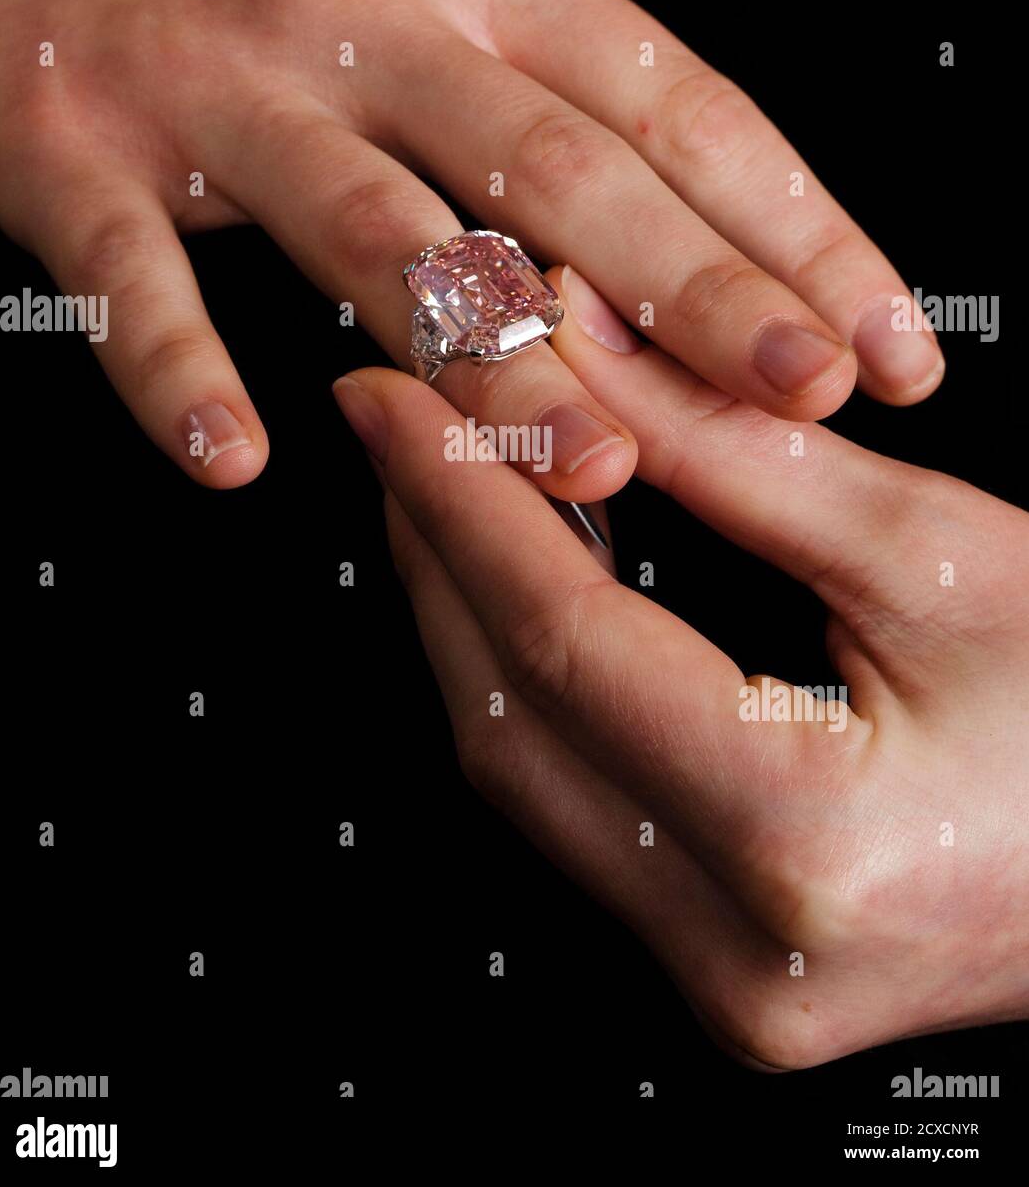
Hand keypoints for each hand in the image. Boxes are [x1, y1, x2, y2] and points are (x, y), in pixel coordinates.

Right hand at [0, 0, 941, 496]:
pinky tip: (241, 459)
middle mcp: (365, 13)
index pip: (675, 104)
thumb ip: (545, 75)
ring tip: (589, 464)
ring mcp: (216, 83)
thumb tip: (686, 226)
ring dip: (489, 359)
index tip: (881, 330)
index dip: (794, 226)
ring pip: (378, 234)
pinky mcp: (69, 146)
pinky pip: (136, 279)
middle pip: (561, 172)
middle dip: (699, 295)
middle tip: (804, 394)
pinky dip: (182, 375)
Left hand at [331, 326, 1027, 1068]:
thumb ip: (737, 453)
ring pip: (532, 778)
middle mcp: (748, 954)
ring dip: (480, 622)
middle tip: (413, 429)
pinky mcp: (730, 970)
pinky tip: (539, 598)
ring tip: (461, 492)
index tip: (399, 401)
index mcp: (811, 847)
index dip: (465, 501)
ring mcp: (731, 984)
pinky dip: (545, 693)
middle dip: (445, 555)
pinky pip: (583, 817)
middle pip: (515, 720)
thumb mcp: (936, 553)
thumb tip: (592, 351)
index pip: (565, 642)